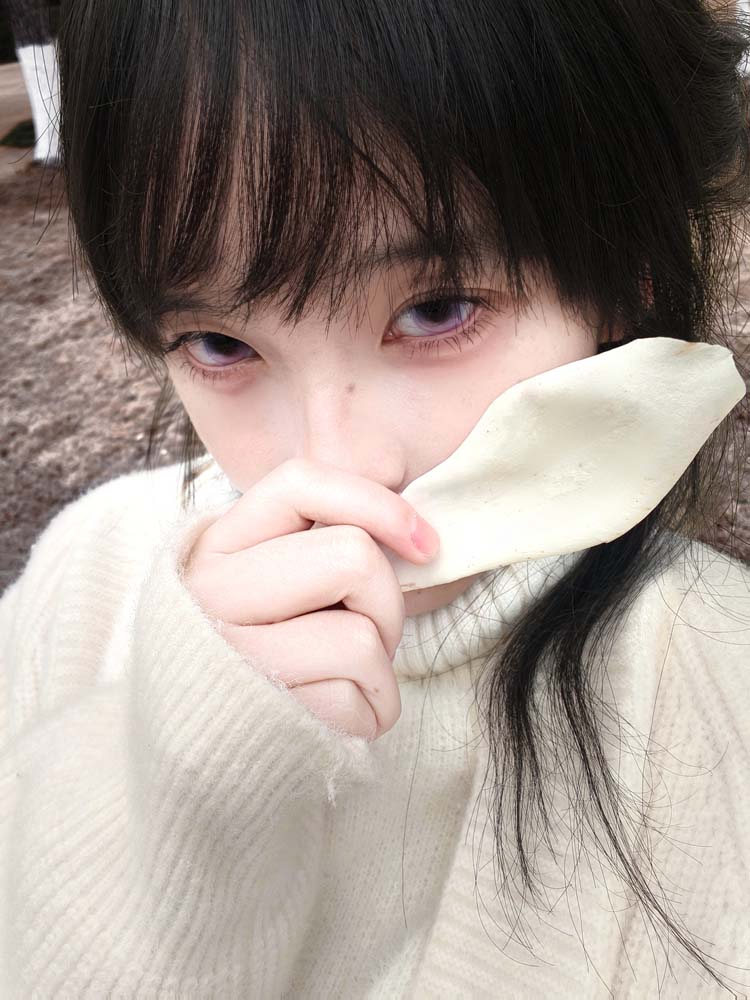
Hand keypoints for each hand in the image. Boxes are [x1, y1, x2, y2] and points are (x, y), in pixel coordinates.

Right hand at [182, 459, 439, 740]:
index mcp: (218, 543)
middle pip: (354, 558)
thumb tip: (418, 536)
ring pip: (363, 639)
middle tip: (370, 634)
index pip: (302, 484)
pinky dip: (367, 714)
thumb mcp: (265, 580)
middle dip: (386, 604)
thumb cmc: (261, 651)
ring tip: (348, 680)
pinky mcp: (260, 714)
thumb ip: (314, 544)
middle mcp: (213, 591)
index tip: (425, 544)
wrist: (202, 742)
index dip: (379, 505)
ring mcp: (233, 654)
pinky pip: (355, 700)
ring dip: (380, 671)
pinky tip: (338, 716)